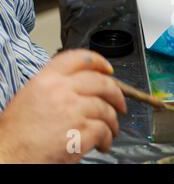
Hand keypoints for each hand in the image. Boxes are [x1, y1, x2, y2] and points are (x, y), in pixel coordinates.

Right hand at [0, 50, 125, 162]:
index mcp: (47, 79)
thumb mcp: (31, 97)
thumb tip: (84, 88)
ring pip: (106, 109)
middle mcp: (61, 90)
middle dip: (117, 94)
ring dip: (113, 121)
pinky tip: (103, 144)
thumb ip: (57, 87)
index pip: (80, 59)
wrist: (8, 156)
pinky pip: (104, 130)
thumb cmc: (16, 133)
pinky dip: (107, 138)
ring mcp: (73, 111)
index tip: (109, 70)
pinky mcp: (80, 133)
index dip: (100, 62)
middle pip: (102, 83)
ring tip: (110, 130)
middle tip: (120, 105)